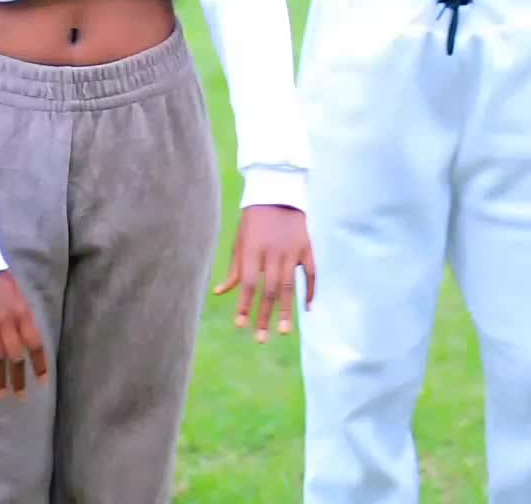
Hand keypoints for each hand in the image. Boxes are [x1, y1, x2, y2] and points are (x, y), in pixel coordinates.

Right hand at [0, 270, 48, 397]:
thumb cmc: (2, 282)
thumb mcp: (19, 298)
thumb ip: (23, 320)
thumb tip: (29, 344)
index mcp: (22, 312)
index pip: (35, 342)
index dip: (39, 362)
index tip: (42, 381)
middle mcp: (7, 318)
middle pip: (16, 353)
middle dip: (19, 376)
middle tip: (20, 395)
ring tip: (1, 393)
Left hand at [214, 205, 315, 342]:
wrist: (278, 191)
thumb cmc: (254, 219)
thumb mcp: (240, 241)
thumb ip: (235, 269)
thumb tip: (220, 292)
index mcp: (253, 249)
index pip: (248, 283)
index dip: (244, 305)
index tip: (241, 326)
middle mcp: (273, 252)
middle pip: (269, 290)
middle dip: (264, 316)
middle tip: (261, 339)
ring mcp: (292, 250)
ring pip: (289, 285)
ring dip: (286, 310)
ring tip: (283, 332)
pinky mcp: (307, 246)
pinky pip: (311, 273)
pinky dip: (310, 290)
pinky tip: (307, 308)